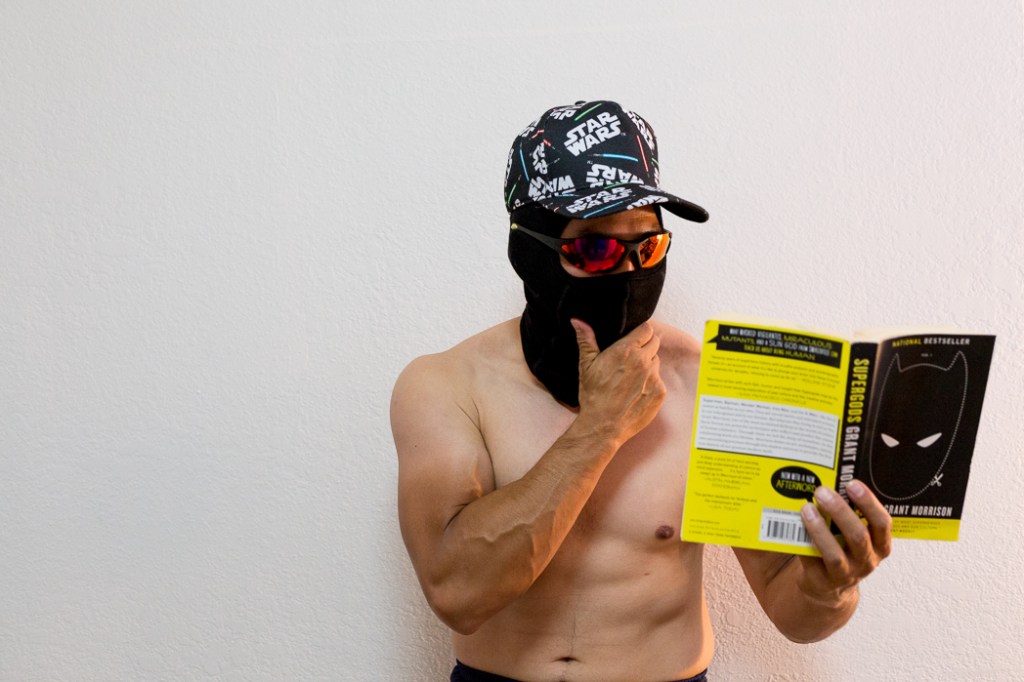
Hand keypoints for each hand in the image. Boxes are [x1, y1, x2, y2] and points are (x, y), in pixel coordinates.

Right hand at [571, 318, 665, 443]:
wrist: (604, 425)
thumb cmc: (593, 395)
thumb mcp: (586, 365)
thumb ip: (586, 340)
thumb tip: (577, 320)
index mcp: (626, 350)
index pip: (647, 329)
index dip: (641, 332)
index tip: (635, 339)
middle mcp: (643, 361)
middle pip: (655, 343)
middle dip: (646, 346)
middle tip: (632, 358)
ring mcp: (654, 377)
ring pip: (656, 362)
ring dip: (648, 365)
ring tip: (632, 377)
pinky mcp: (660, 393)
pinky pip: (659, 380)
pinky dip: (650, 383)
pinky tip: (636, 391)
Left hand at [798, 479, 891, 599]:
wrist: (826, 586)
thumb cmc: (839, 547)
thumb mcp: (849, 532)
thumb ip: (845, 513)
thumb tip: (823, 478)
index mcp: (879, 544)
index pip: (882, 523)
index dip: (869, 503)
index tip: (852, 483)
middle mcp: (867, 560)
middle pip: (858, 536)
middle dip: (840, 512)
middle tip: (821, 491)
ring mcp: (846, 574)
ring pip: (835, 554)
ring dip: (819, 529)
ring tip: (806, 508)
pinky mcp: (823, 582)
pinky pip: (813, 563)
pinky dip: (803, 543)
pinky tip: (794, 527)